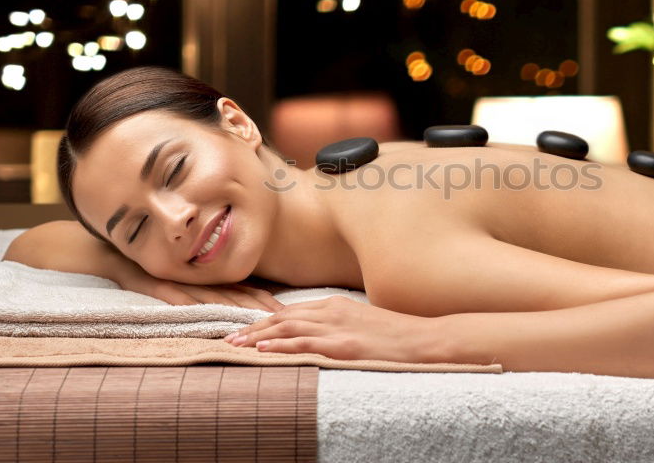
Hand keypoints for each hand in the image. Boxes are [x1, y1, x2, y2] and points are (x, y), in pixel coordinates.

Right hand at [120, 271, 284, 312]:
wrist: (124, 259)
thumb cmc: (161, 272)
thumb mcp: (192, 283)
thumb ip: (215, 293)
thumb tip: (242, 306)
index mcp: (213, 279)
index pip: (246, 290)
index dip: (266, 301)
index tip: (286, 312)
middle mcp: (202, 281)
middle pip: (237, 296)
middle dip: (260, 308)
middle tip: (282, 319)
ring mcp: (183, 284)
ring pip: (213, 299)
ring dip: (233, 311)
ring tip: (253, 321)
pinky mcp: (161, 286)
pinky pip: (179, 299)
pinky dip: (193, 308)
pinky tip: (206, 316)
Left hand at [223, 296, 436, 362]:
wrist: (424, 339)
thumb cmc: (397, 335)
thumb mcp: (363, 322)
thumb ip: (339, 324)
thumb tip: (318, 335)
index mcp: (336, 304)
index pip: (291, 310)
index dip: (265, 320)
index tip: (245, 328)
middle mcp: (332, 311)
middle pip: (283, 316)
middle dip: (254, 327)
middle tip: (228, 337)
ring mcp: (338, 327)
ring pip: (287, 328)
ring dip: (258, 336)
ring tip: (235, 344)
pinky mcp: (345, 345)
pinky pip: (305, 343)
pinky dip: (280, 345)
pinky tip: (263, 349)